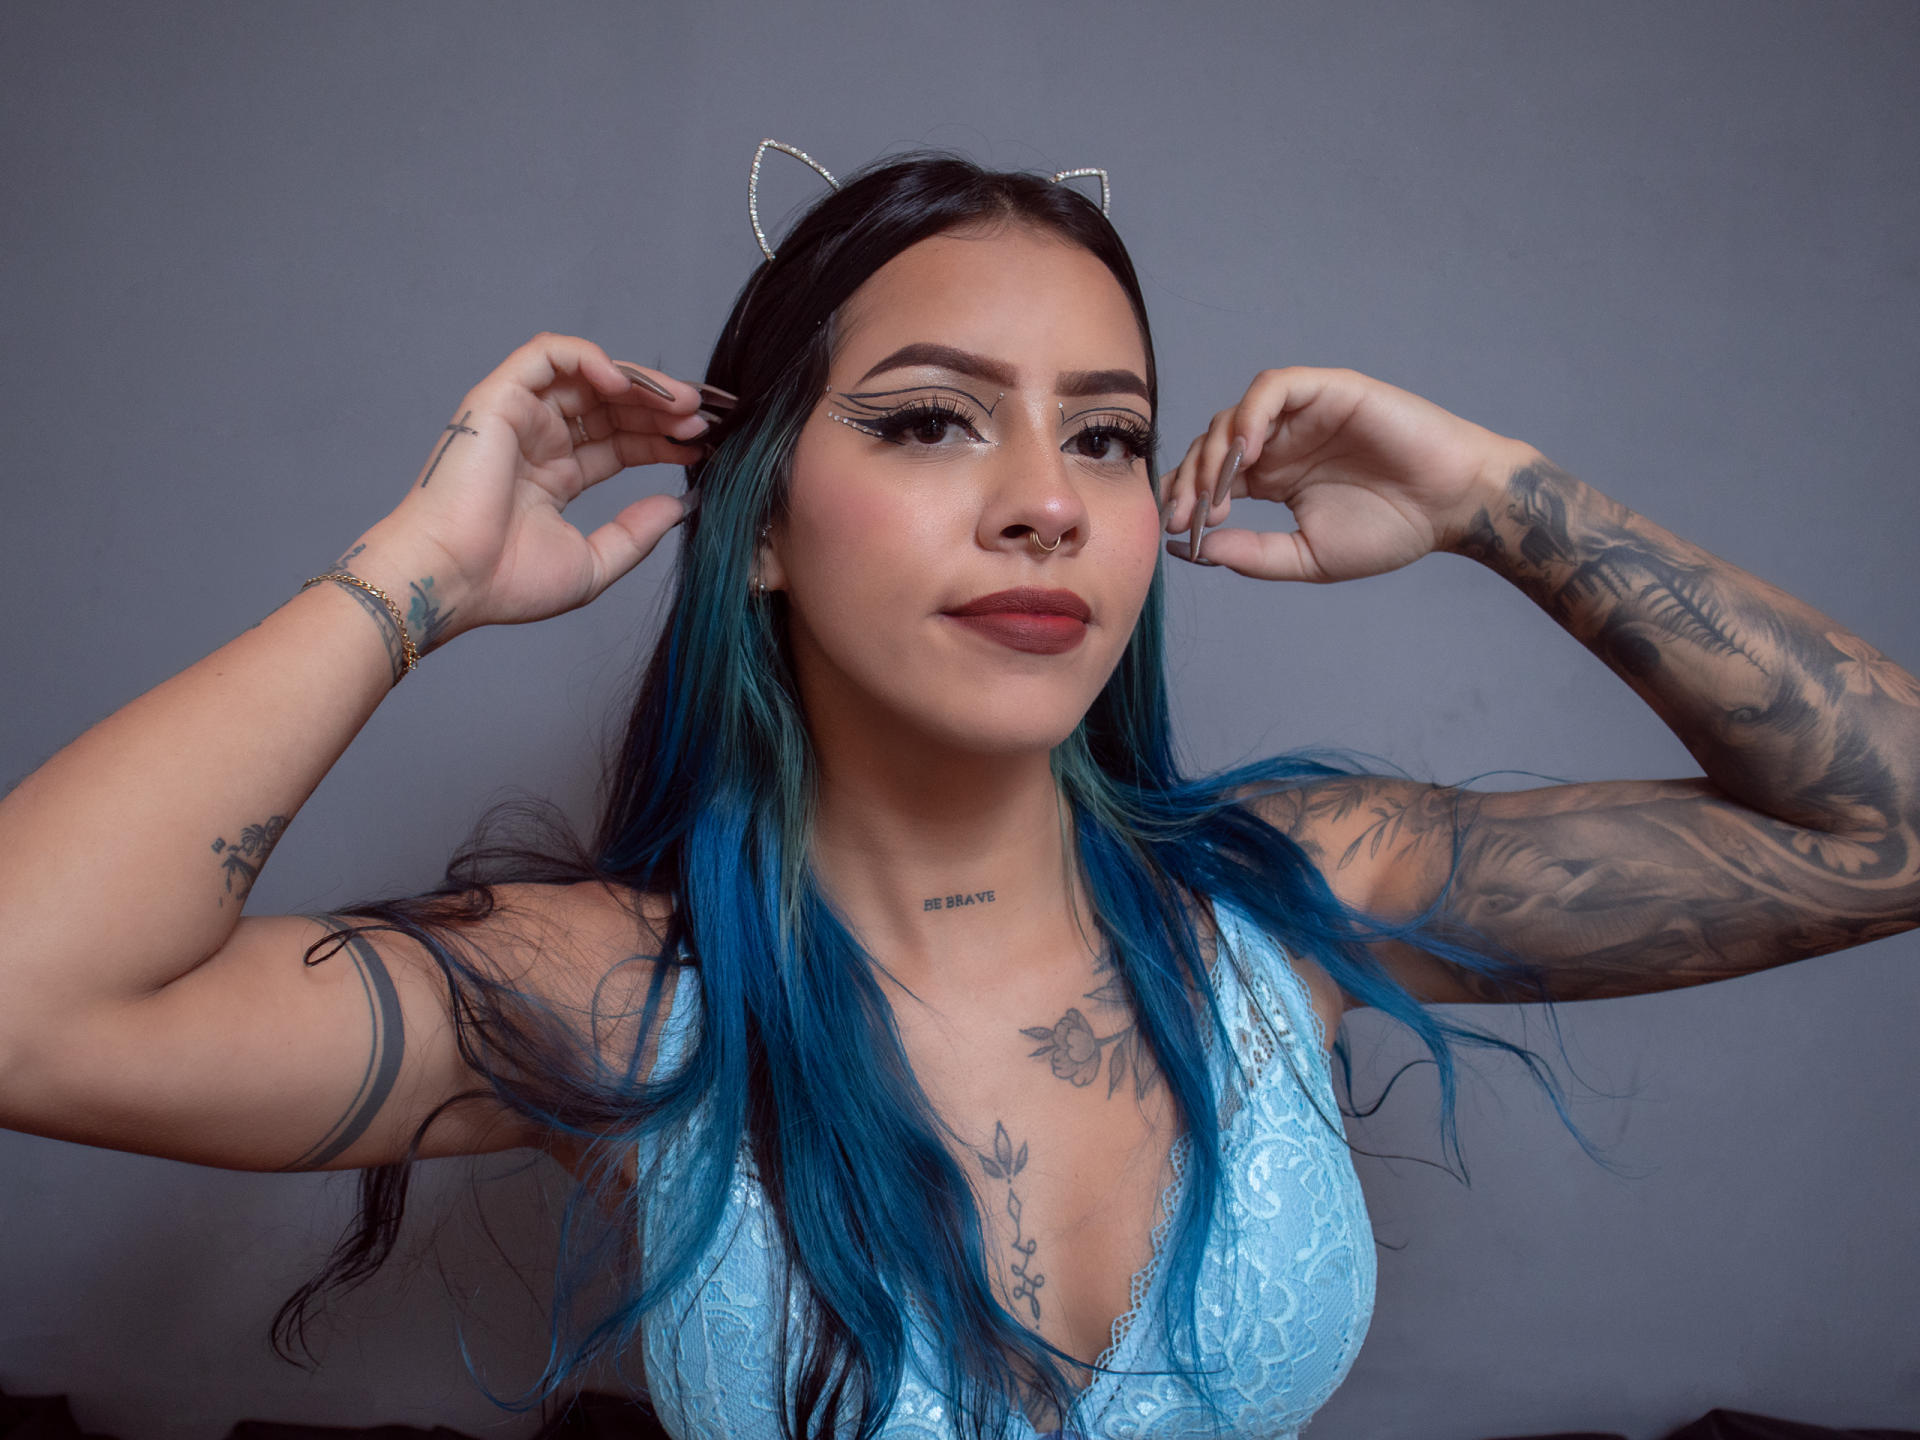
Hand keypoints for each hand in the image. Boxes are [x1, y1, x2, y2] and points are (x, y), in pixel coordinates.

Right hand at [355, 333, 710, 639]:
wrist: (450, 580)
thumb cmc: (506, 582)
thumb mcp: (593, 564)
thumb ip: (636, 533)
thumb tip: (678, 504)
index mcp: (553, 477)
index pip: (618, 442)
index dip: (660, 439)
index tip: (701, 445)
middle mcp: (537, 442)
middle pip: (610, 407)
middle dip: (660, 409)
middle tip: (702, 419)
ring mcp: (519, 417)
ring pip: (588, 376)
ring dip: (638, 383)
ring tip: (680, 404)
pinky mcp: (499, 397)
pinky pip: (548, 354)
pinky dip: (590, 358)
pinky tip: (626, 385)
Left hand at [1159, 366, 1536, 581]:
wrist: (1453, 505)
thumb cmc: (1392, 531)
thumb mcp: (1308, 557)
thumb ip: (1252, 554)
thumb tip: (1192, 549)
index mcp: (1271, 479)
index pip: (1207, 478)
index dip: (1185, 499)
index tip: (1177, 532)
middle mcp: (1280, 442)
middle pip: (1210, 447)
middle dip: (1191, 481)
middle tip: (1189, 516)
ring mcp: (1301, 415)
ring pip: (1233, 416)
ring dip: (1215, 453)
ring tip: (1219, 492)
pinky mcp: (1326, 390)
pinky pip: (1273, 388)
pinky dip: (1251, 414)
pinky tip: (1247, 453)